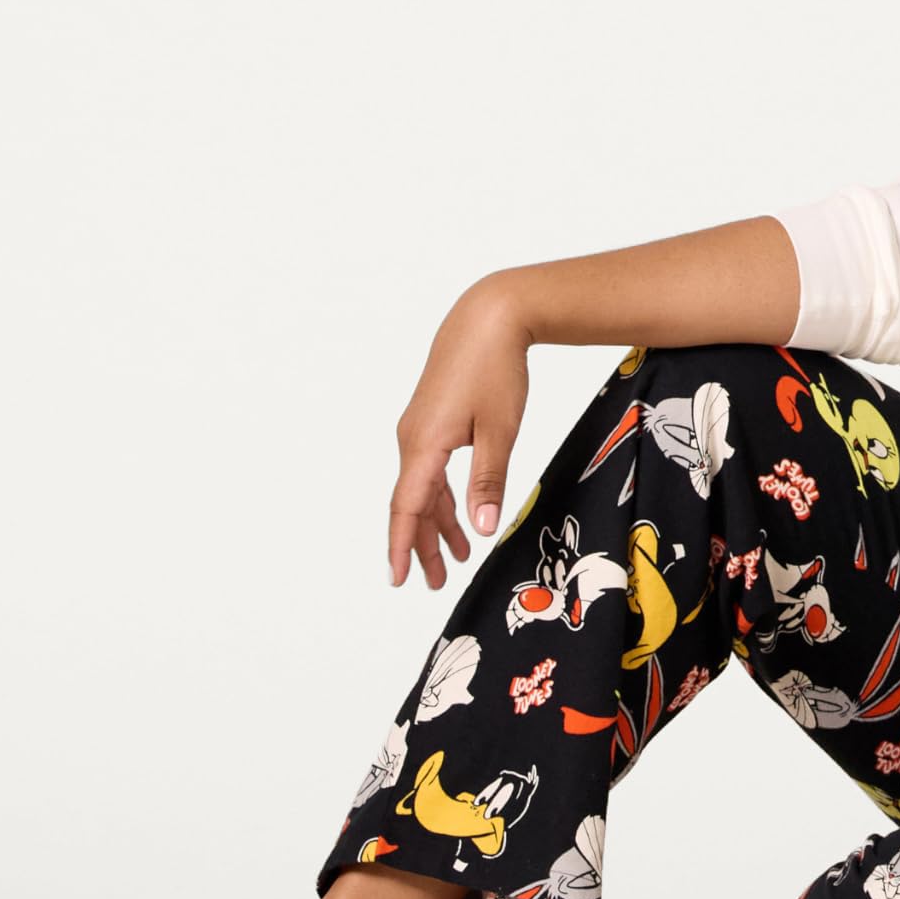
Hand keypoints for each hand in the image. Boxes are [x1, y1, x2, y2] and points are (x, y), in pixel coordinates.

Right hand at [387, 278, 533, 589]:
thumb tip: (482, 528)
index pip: (407, 508)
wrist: (489, 317)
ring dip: (437, 521)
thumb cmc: (495, 369)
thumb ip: (488, 481)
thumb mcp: (500, 430)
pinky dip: (441, 494)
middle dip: (423, 543)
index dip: (404, 546)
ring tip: (456, 556)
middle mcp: (412, 439)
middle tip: (433, 581)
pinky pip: (430, 467)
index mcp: (424, 445)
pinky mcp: (431, 418)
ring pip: (422, 486)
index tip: (400, 579)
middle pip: (412, 504)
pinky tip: (458, 510)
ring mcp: (419, 428)